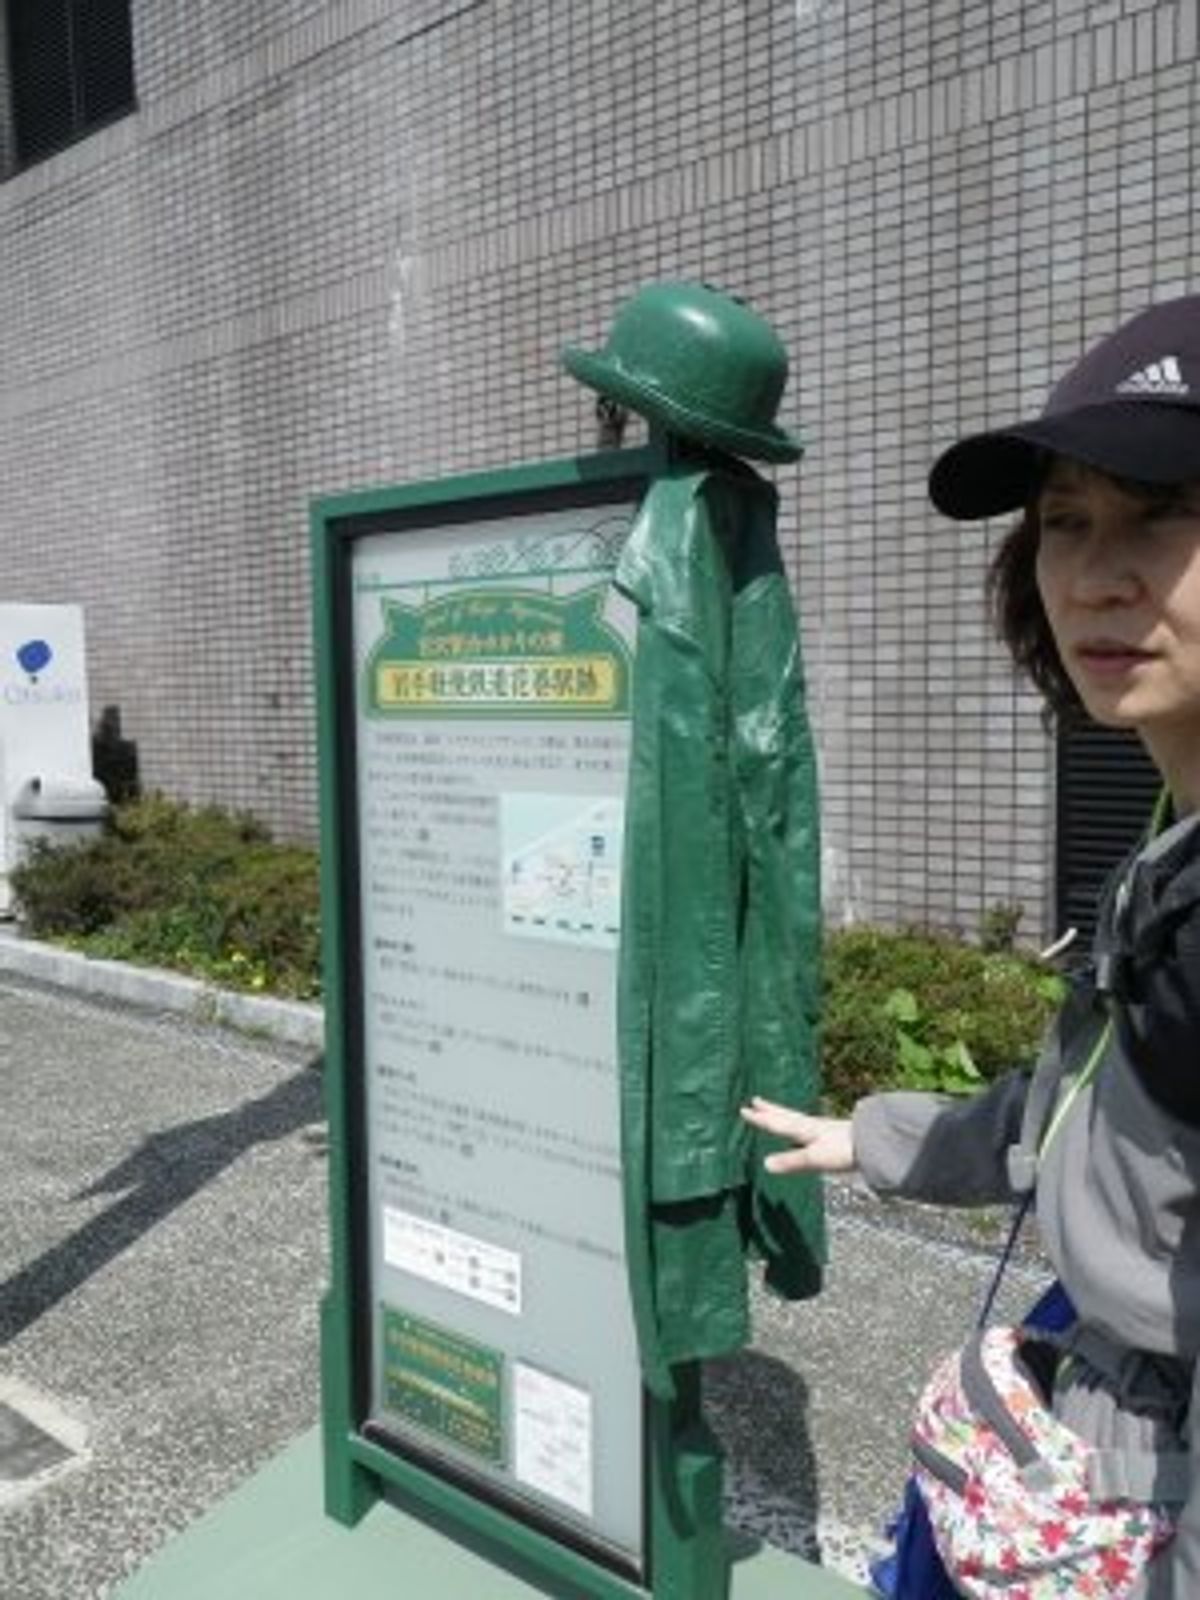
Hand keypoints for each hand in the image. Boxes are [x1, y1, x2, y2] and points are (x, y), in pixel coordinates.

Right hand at [740, 1096, 855, 1175]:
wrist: (874, 1143)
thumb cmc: (843, 1151)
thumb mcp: (814, 1158)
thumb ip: (791, 1161)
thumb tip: (765, 1164)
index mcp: (804, 1129)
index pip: (778, 1123)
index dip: (761, 1118)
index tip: (744, 1109)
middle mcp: (812, 1126)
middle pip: (786, 1115)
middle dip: (770, 1110)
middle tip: (756, 1100)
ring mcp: (824, 1129)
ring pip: (797, 1119)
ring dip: (783, 1115)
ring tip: (776, 1112)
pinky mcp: (834, 1134)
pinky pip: (808, 1126)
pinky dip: (799, 1125)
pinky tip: (805, 1131)